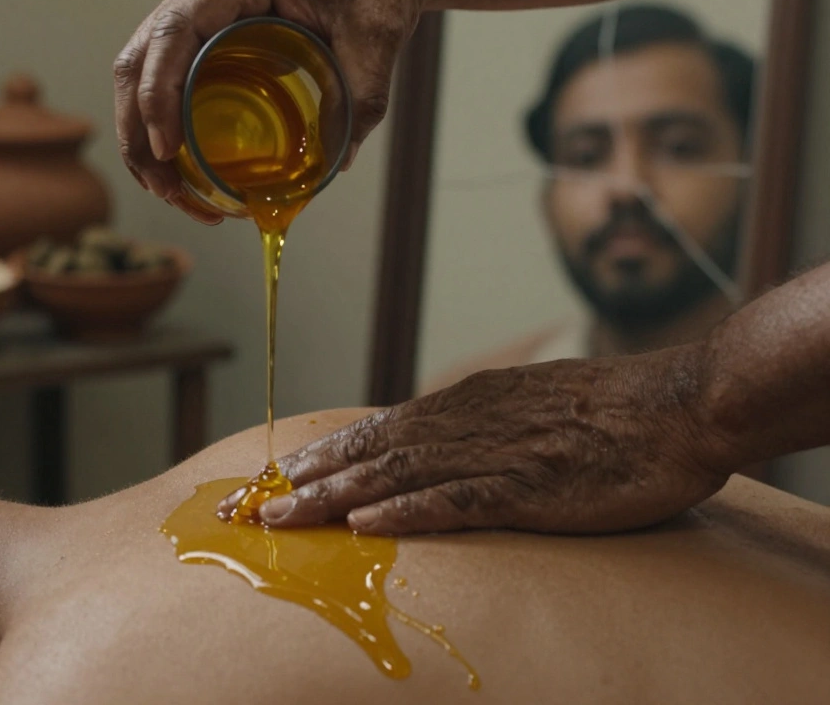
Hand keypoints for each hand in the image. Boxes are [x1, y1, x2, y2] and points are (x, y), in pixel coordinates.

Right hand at [114, 0, 421, 222]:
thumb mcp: (371, 29)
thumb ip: (362, 89)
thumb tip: (339, 158)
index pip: (171, 35)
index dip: (159, 96)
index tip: (170, 151)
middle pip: (138, 63)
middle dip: (140, 133)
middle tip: (167, 190)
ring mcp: (195, 18)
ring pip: (142, 77)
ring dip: (144, 139)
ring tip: (174, 193)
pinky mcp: (204, 40)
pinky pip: (167, 82)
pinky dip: (165, 128)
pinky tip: (182, 171)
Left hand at [218, 345, 738, 535]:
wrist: (677, 404)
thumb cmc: (608, 408)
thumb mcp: (526, 404)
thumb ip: (477, 423)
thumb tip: (430, 442)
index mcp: (464, 403)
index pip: (375, 430)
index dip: (322, 455)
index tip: (277, 475)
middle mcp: (465, 422)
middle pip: (368, 452)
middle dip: (305, 479)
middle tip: (251, 504)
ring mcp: (494, 453)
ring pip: (394, 475)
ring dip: (333, 497)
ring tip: (284, 516)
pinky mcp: (528, 486)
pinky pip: (455, 499)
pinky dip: (405, 511)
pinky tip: (365, 524)